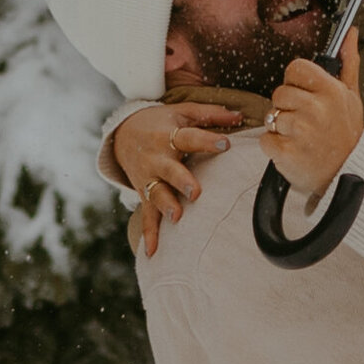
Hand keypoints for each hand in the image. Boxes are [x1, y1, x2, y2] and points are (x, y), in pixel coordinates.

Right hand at [113, 103, 241, 255]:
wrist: (122, 133)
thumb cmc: (161, 122)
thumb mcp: (182, 112)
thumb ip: (211, 115)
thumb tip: (240, 117)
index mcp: (169, 135)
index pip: (190, 137)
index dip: (207, 140)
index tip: (226, 144)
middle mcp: (157, 158)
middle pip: (169, 170)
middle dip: (181, 180)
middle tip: (196, 192)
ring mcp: (148, 177)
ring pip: (156, 193)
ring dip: (166, 205)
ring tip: (177, 217)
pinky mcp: (144, 193)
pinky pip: (146, 214)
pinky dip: (150, 234)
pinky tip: (153, 252)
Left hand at [263, 28, 363, 197]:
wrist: (347, 176)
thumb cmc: (346, 135)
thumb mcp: (352, 96)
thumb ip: (348, 62)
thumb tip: (351, 33)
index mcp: (331, 91)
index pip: (296, 68)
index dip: (297, 82)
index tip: (307, 95)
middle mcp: (316, 108)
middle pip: (280, 92)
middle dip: (288, 107)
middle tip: (306, 122)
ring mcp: (300, 131)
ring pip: (271, 116)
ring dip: (281, 128)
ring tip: (301, 138)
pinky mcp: (286, 153)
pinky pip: (265, 139)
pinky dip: (274, 147)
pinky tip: (292, 150)